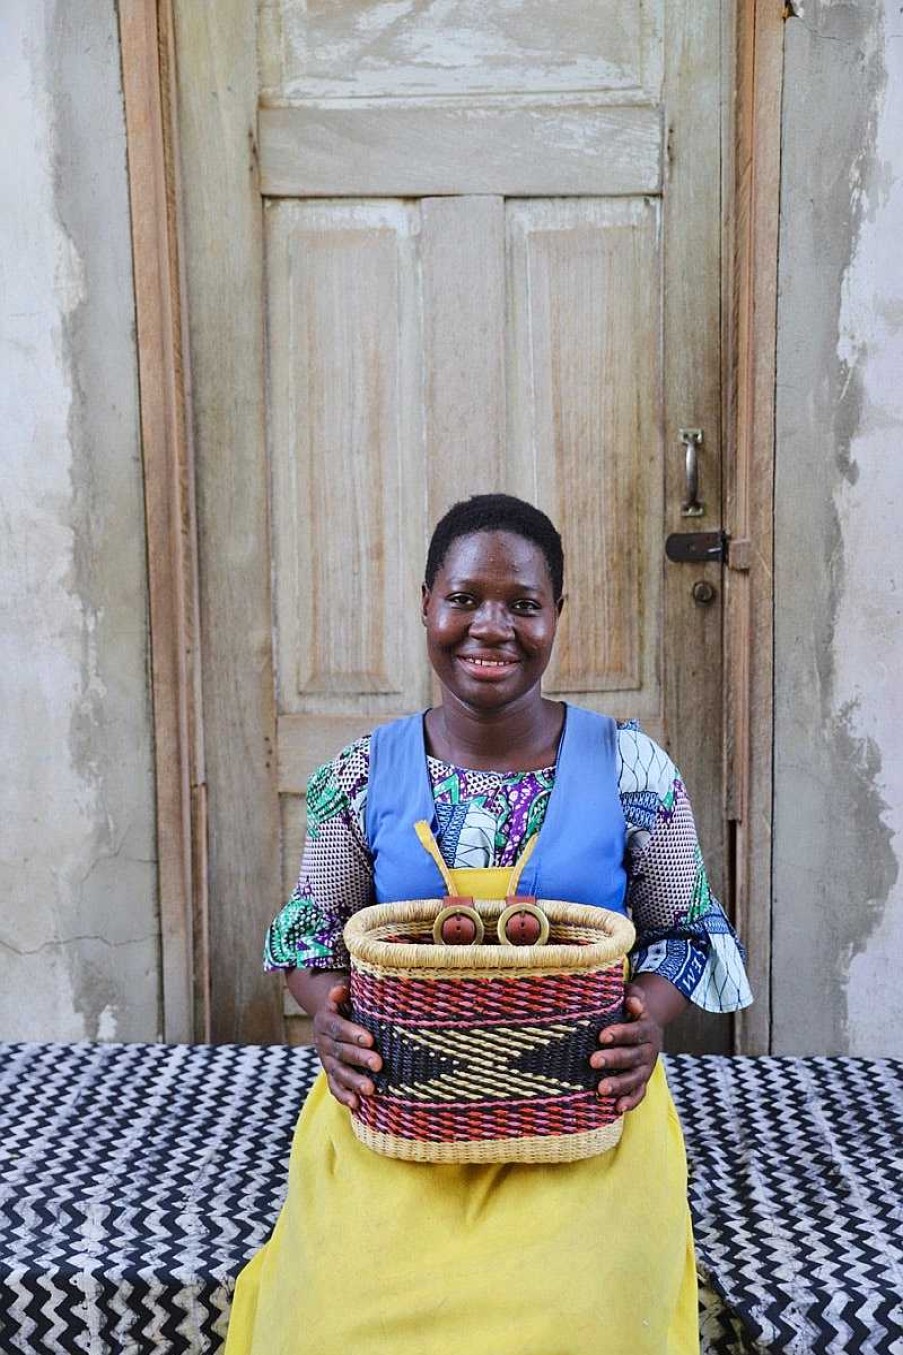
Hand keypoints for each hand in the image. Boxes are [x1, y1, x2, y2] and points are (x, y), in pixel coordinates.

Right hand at [312, 981, 382, 1111]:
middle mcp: (323, 1041)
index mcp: (325, 1020)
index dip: (352, 1033)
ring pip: (338, 1072)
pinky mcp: (330, 1073)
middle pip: (340, 1052)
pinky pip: (334, 1086)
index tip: (370, 1040)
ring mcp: (326, 1060)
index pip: (337, 1027)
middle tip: (378, 1064)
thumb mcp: (343, 991)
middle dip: (359, 1059)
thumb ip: (342, 990)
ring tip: (371, 1089)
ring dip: (353, 1081)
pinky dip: (344, 1096)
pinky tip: (357, 1105)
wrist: (331, 1016)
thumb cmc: (346, 1002)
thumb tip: (340, 990)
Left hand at [589, 982, 663, 1113]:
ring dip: (619, 1085)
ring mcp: (645, 1068)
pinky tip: (616, 1108)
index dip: (620, 1033)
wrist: (647, 1024)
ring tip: (601, 1089)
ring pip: (635, 1079)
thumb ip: (633, 995)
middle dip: (613, 1059)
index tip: (602, 1035)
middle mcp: (648, 1050)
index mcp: (646, 1028)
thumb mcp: (633, 996)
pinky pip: (639, 1094)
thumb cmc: (630, 1008)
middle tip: (593, 1061)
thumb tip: (632, 1002)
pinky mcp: (642, 1081)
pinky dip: (630, 1102)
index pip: (634, 1031)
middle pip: (632, 1056)